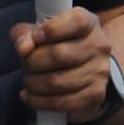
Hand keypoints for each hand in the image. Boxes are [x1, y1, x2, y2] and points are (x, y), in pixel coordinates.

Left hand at [11, 6, 121, 123]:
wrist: (84, 70)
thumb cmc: (57, 46)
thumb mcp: (39, 32)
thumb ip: (25, 34)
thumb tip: (23, 48)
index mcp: (88, 24)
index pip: (76, 21)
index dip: (52, 29)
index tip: (36, 37)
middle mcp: (98, 46)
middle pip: (59, 55)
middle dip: (32, 62)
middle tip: (26, 64)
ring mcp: (99, 72)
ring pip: (57, 82)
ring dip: (33, 83)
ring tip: (29, 80)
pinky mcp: (95, 94)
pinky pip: (61, 102)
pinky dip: (38, 101)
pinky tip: (30, 95)